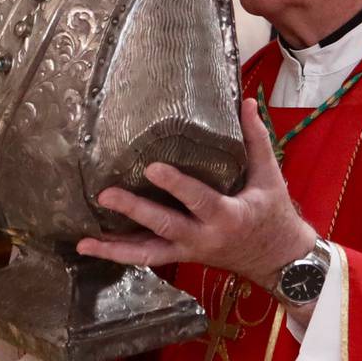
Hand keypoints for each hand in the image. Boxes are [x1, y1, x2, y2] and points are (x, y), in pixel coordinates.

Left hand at [77, 99, 317, 290]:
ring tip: (84, 242)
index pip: (198, 200)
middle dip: (134, 212)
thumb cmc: (273, 213)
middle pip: (164, 226)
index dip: (175, 185)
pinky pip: (148, 258)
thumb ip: (255, 139)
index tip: (151, 168)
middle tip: (106, 195)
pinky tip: (93, 246)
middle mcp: (203, 238)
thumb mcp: (269, 177)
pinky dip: (121, 253)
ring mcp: (189, 252)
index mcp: (227, 216)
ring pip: (148, 254)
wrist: (277, 259)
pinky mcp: (181, 257)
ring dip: (115, 248)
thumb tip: (245, 101)